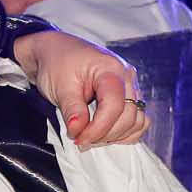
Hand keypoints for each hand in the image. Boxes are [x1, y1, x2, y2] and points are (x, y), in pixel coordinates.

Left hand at [11, 30, 148, 147]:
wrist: (54, 52)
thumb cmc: (57, 63)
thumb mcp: (59, 86)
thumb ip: (72, 109)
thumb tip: (78, 130)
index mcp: (110, 69)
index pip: (115, 106)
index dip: (98, 128)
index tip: (79, 138)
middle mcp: (126, 76)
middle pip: (129, 116)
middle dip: (105, 134)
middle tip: (80, 139)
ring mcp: (129, 86)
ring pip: (137, 120)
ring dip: (115, 135)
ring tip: (90, 137)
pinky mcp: (127, 95)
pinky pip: (137, 119)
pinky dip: (124, 132)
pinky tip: (104, 134)